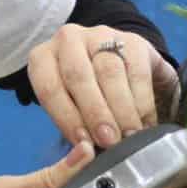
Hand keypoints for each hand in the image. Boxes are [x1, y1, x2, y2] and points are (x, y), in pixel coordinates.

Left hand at [27, 24, 180, 148]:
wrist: (116, 64)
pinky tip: (144, 123)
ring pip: (110, 72)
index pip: (48, 87)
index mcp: (43, 57)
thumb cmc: (83, 94)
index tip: (83, 143)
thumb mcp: (68, 106)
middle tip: (109, 141)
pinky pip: (137, 72)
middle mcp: (68, 40)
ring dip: (120, 109)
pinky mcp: (133, 40)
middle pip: (78, 76)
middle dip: (95, 112)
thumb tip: (86, 152)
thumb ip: (72, 124)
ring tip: (128, 136)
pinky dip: (141, 102)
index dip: (66, 117)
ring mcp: (101, 36)